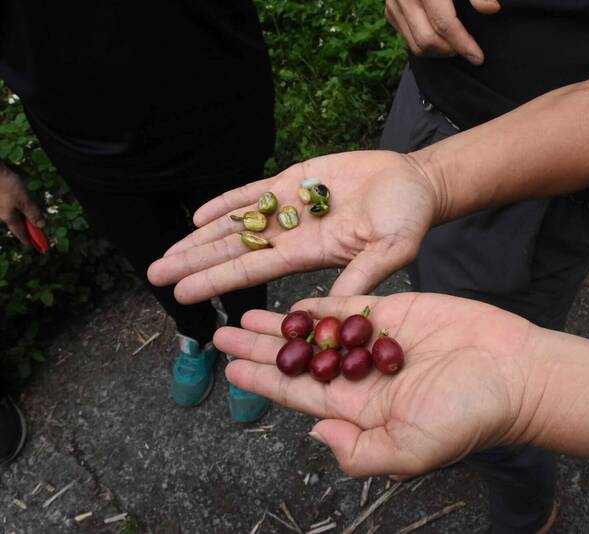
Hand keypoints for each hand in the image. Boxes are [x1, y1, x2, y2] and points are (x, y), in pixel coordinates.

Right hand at [0, 164, 43, 245]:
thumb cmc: (6, 186)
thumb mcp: (23, 200)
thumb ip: (32, 212)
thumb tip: (41, 226)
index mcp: (8, 217)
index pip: (19, 231)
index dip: (27, 238)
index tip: (31, 246)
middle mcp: (1, 214)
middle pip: (15, 224)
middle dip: (24, 229)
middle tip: (33, 232)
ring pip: (11, 216)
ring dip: (20, 219)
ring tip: (27, 220)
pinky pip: (8, 209)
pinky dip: (15, 211)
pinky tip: (17, 207)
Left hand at [147, 151, 439, 302]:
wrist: (415, 185)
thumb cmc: (408, 220)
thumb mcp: (391, 251)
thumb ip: (362, 275)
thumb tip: (332, 307)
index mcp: (311, 255)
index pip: (254, 271)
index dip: (216, 280)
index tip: (182, 293)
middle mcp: (293, 236)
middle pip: (234, 250)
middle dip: (194, 262)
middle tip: (154, 275)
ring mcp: (292, 208)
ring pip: (237, 224)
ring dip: (201, 237)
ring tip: (167, 253)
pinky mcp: (296, 180)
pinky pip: (255, 193)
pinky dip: (228, 201)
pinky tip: (201, 215)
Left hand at [216, 293, 545, 476]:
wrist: (513, 373)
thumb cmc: (468, 415)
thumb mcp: (410, 450)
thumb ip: (358, 450)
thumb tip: (316, 435)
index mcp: (360, 411)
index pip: (300, 394)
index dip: (263, 381)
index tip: (231, 368)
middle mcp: (362, 378)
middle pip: (300, 361)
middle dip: (260, 349)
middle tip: (223, 334)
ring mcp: (376, 345)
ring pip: (317, 333)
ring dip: (282, 327)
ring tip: (246, 316)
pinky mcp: (395, 315)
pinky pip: (349, 308)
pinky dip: (321, 305)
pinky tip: (294, 303)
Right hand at [385, 0, 499, 65]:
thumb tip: (491, 9)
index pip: (444, 23)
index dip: (463, 43)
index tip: (478, 57)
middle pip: (427, 39)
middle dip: (450, 50)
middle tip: (467, 48)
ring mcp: (394, 4)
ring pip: (415, 44)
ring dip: (438, 51)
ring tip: (455, 45)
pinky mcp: (389, 10)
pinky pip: (407, 37)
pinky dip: (425, 43)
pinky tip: (440, 37)